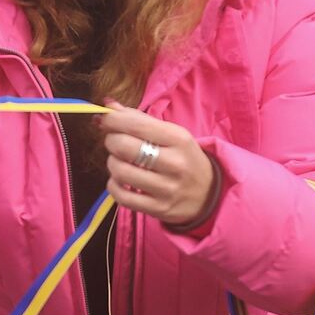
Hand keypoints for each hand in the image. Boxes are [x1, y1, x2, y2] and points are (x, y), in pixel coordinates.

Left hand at [99, 101, 214, 224]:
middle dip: (111, 140)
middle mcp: (174, 163)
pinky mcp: (158, 209)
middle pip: (123, 146)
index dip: (112, 120)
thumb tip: (107, 105)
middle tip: (115, 141)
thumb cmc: (184, 157)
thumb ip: (139, 119)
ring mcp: (167, 189)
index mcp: (178, 139)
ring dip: (112, 163)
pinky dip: (113, 185)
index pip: (135, 124)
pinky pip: (121, 195)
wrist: (209, 194)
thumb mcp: (171, 134)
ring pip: (120, 171)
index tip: (105, 120)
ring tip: (120, 161)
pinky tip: (121, 180)